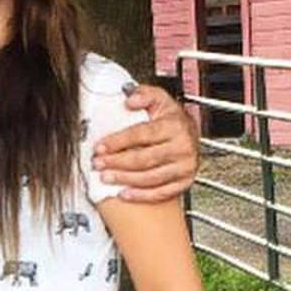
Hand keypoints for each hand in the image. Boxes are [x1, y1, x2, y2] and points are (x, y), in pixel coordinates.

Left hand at [91, 84, 199, 202]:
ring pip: (150, 178)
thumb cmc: (170, 119)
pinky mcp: (184, 182)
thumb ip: (144, 95)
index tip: (100, 147)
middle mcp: (182, 147)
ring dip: (125, 179)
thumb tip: (129, 99)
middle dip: (117, 163)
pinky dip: (141, 195)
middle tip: (98, 164)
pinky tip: (124, 193)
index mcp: (175, 125)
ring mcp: (185, 166)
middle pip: (144, 159)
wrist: (191, 134)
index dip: (118, 142)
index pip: (141, 134)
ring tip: (106, 178)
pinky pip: (161, 193)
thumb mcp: (159, 100)